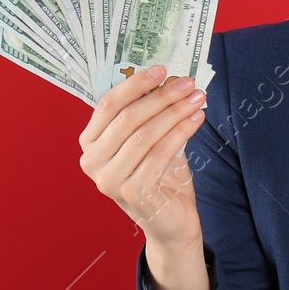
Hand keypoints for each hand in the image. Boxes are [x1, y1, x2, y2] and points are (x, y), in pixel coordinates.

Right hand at [78, 63, 206, 249]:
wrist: (171, 221)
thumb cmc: (160, 176)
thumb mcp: (150, 140)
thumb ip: (150, 114)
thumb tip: (170, 78)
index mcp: (90, 142)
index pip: (108, 104)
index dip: (135, 84)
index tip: (162, 68)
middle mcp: (92, 161)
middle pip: (128, 117)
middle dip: (161, 96)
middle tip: (188, 83)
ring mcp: (109, 179)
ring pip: (146, 134)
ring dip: (175, 112)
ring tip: (198, 98)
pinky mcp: (132, 192)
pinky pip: (160, 153)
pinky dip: (181, 132)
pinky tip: (197, 119)